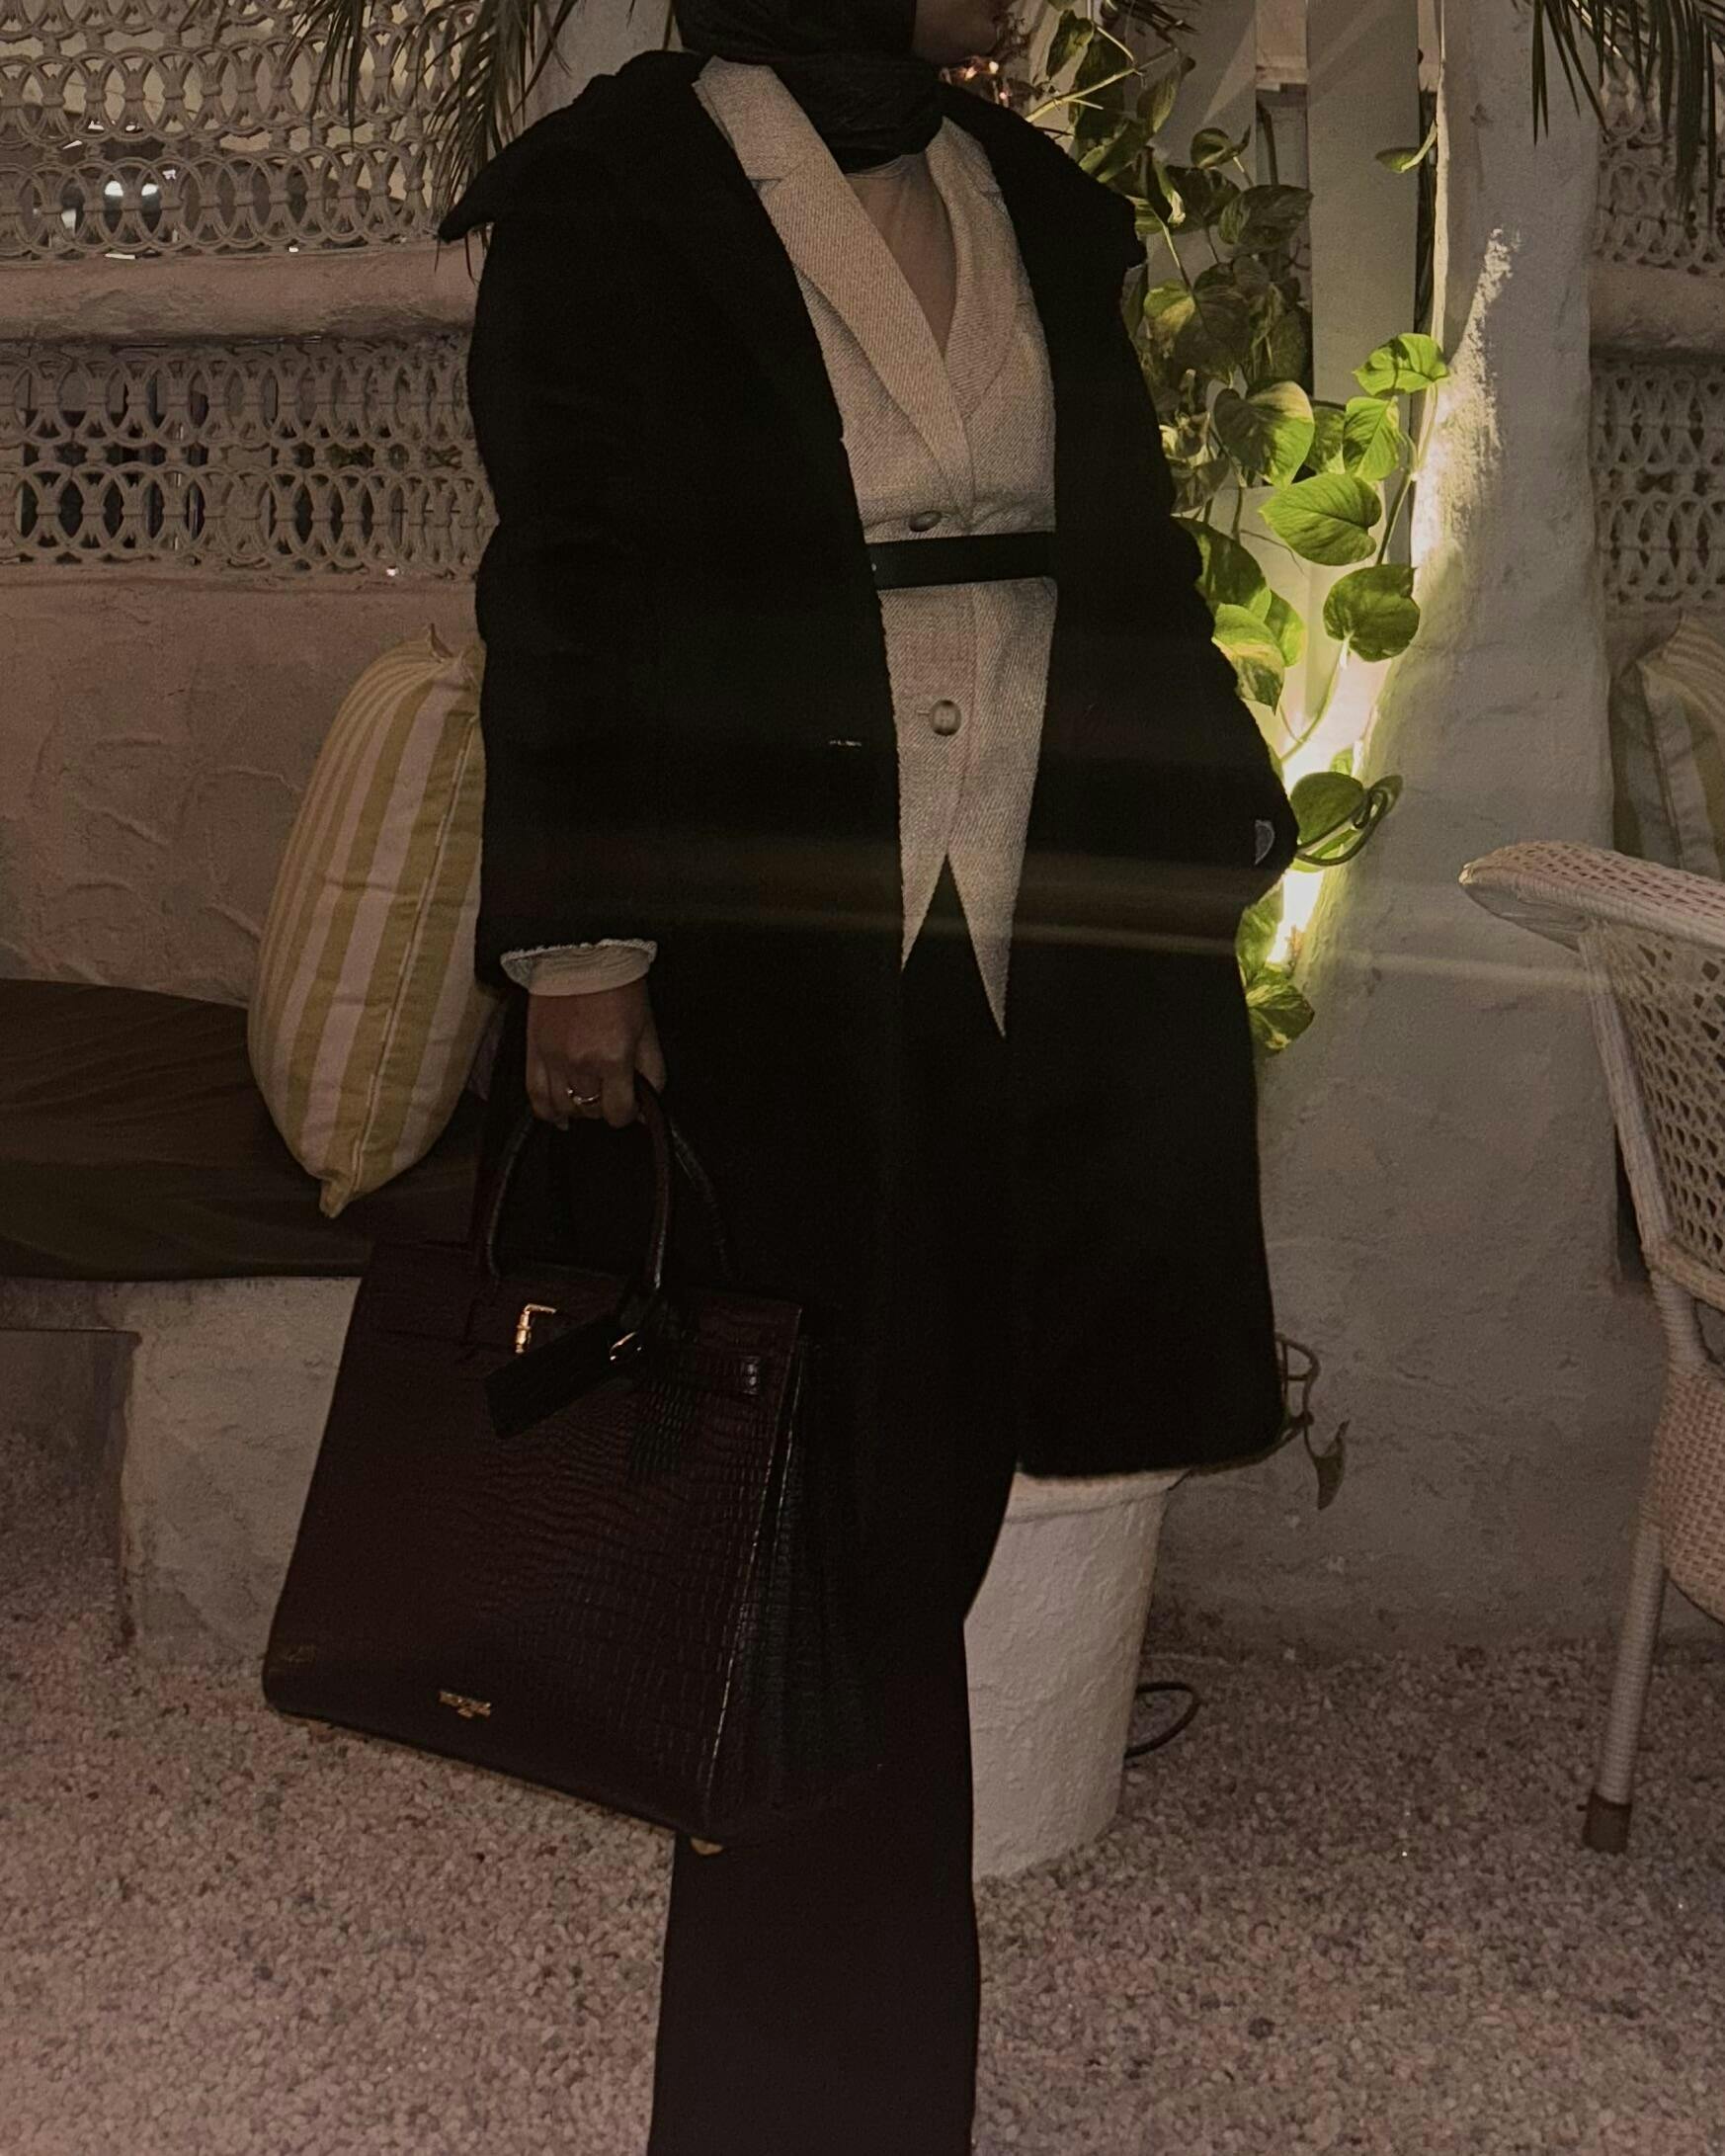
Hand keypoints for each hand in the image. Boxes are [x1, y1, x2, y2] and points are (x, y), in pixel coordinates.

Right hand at [526, 978, 666, 1130]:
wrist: (583, 954)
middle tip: (611, 1092)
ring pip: (564, 1108)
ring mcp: (554, 1060)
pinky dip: (547, 1112)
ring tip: (587, 1098)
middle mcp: (581, 1064)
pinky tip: (558, 1116)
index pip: (619, 1112)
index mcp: (613, 1058)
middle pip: (592, 1111)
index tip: (630, 1105)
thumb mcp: (647, 1029)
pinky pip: (536, 1096)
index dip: (629, 1113)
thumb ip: (651, 1071)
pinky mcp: (534, 1051)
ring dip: (579, 1110)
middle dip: (605, 1106)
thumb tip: (649, 1104)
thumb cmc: (618, 986)